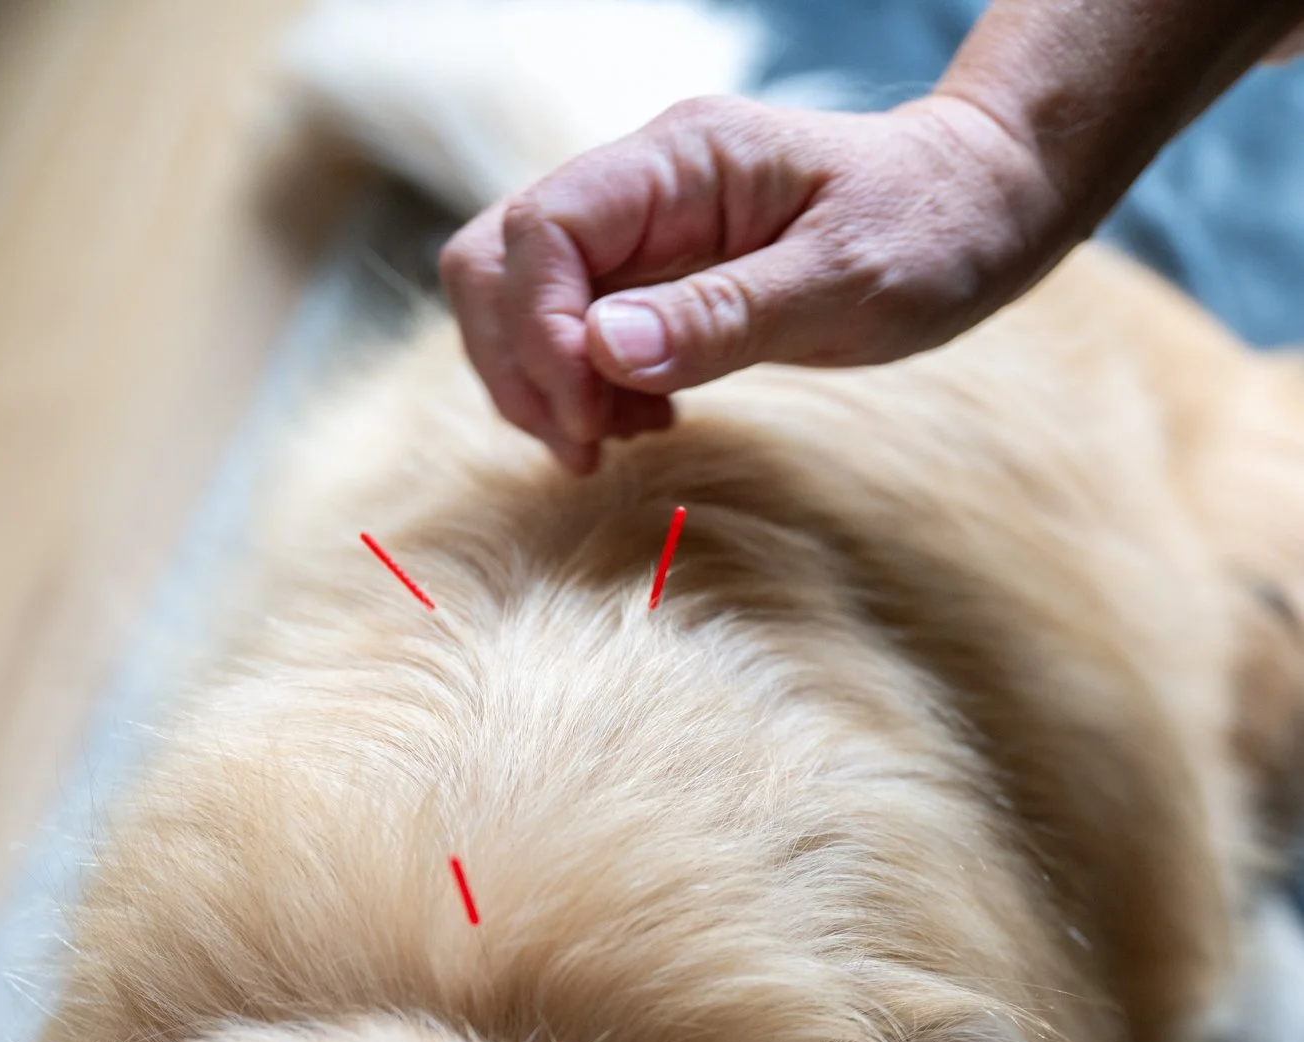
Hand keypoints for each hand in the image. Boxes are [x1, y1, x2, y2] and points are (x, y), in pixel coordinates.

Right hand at [439, 93, 1060, 473]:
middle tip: (591, 446)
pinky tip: (646, 418)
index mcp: (680, 161)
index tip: (593, 419)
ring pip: (520, 300)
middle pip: (498, 261)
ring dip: (546, 385)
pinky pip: (571, 330)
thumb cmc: (929, 231)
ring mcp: (641, 232)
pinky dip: (581, 388)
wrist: (977, 207)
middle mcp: (641, 186)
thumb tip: (606, 350)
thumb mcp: (843, 283)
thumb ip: (723, 316)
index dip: (542, 336)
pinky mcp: (652, 276)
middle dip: (521, 366)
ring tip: (623, 436)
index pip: (542, 233)